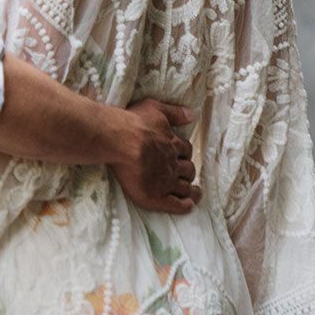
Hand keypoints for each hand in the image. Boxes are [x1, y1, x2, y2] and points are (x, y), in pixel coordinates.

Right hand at [110, 100, 199, 214]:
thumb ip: (175, 113)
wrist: (119, 140)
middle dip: (188, 173)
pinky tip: (189, 206)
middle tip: (187, 176)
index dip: (185, 155)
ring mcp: (166, 181)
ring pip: (185, 188)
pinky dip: (185, 205)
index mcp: (172, 144)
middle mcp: (172, 164)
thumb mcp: (156, 109)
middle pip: (187, 170)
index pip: (185, 151)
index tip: (183, 158)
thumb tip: (192, 115)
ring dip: (192, 191)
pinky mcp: (156, 196)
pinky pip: (176, 204)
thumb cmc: (133, 123)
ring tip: (195, 195)